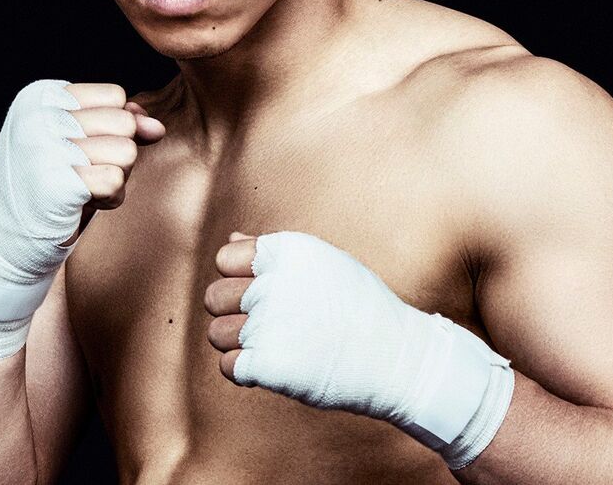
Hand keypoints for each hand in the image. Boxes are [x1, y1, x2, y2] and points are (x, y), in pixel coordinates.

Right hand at [0, 79, 164, 358]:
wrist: (8, 241)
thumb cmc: (51, 185)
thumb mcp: (82, 141)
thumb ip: (120, 122)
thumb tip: (156, 127)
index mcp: (39, 96)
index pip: (115, 95)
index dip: (114, 127)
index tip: (80, 148)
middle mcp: (38, 115)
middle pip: (124, 122)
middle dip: (117, 152)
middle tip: (83, 172)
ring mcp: (45, 148)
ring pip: (127, 151)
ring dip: (116, 176)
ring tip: (82, 187)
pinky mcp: (57, 184)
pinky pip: (117, 181)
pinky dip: (110, 197)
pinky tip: (83, 204)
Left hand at [204, 229, 514, 466]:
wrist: (396, 358)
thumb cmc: (360, 307)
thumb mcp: (324, 264)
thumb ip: (274, 253)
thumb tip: (231, 240)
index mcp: (286, 250)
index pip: (225, 260)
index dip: (242, 279)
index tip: (268, 293)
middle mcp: (271, 282)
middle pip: (215, 297)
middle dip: (234, 312)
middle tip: (270, 324)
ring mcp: (267, 324)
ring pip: (216, 334)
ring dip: (239, 344)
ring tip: (276, 346)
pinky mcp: (266, 364)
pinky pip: (228, 366)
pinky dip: (247, 371)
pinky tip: (277, 366)